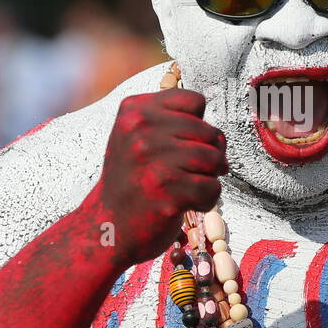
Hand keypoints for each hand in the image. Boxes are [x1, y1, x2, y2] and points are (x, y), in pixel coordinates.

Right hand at [95, 89, 227, 264]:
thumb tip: (219, 138)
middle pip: (210, 132)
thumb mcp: (138, 137)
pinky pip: (212, 188)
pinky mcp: (167, 191)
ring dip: (209, 178)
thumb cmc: (133, 181)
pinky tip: (184, 204)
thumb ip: (174, 123)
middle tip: (187, 172)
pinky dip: (206, 201)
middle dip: (209, 155)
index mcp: (134, 110)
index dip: (198, 125)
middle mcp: (141, 130)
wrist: (108, 226)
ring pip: (214, 159)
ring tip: (186, 187)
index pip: (195, 101)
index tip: (182, 144)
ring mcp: (153, 160)